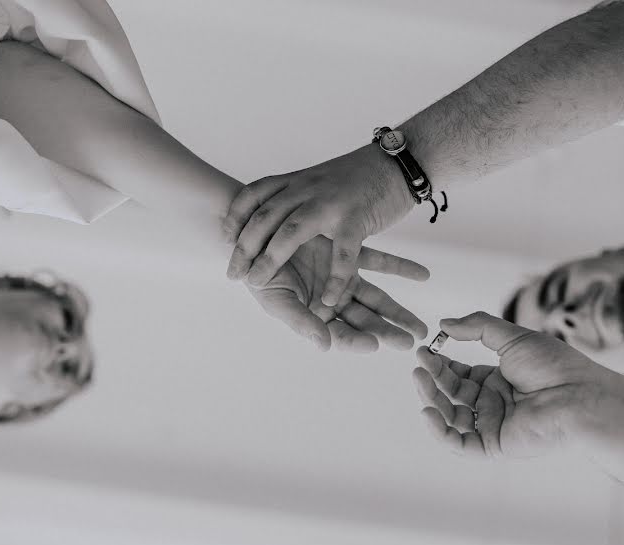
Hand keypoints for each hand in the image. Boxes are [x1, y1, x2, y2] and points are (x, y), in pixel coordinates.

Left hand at [223, 144, 415, 305]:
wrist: (400, 163)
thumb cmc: (363, 175)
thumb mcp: (321, 178)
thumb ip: (300, 194)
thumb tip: (278, 210)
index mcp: (298, 181)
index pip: (255, 195)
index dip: (235, 216)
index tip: (223, 237)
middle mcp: (308, 190)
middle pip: (264, 216)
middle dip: (244, 247)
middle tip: (233, 274)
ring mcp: (331, 204)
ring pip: (290, 232)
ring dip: (270, 259)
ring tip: (258, 284)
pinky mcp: (356, 219)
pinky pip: (342, 255)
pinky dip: (335, 280)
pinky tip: (327, 301)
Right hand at [247, 234, 428, 351]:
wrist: (253, 232)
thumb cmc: (257, 271)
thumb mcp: (275, 298)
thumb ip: (301, 322)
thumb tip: (325, 345)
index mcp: (313, 316)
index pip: (340, 334)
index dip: (356, 340)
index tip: (375, 345)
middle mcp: (330, 300)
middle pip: (364, 320)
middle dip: (387, 331)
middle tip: (411, 341)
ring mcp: (342, 277)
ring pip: (375, 297)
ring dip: (397, 311)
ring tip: (420, 326)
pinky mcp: (348, 252)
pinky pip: (379, 260)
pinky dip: (400, 268)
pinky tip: (422, 275)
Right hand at [412, 312, 617, 456]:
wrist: (579, 395)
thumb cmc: (554, 365)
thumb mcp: (512, 337)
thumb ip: (476, 327)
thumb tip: (444, 324)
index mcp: (497, 380)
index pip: (458, 374)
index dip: (440, 363)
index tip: (424, 350)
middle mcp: (492, 403)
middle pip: (451, 393)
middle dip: (432, 378)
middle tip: (418, 364)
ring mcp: (492, 425)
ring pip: (450, 416)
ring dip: (431, 399)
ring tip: (420, 379)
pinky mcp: (494, 445)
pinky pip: (459, 442)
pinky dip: (439, 431)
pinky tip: (428, 410)